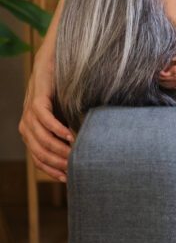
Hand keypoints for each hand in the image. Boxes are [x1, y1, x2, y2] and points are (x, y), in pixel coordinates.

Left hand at [19, 43, 72, 181]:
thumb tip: (82, 150)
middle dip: (57, 162)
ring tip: (75, 154)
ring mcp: (29, 114)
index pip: (38, 159)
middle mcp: (26, 126)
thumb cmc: (59, 93)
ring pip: (42, 139)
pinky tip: (71, 136)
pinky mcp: (37, 102)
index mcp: (29, 133)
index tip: (67, 178)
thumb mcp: (62, 117)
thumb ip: (65, 132)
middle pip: (39, 152)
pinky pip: (46, 120)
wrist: (50, 64)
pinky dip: (58, 130)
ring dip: (58, 149)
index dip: (51, 170)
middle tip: (75, 167)